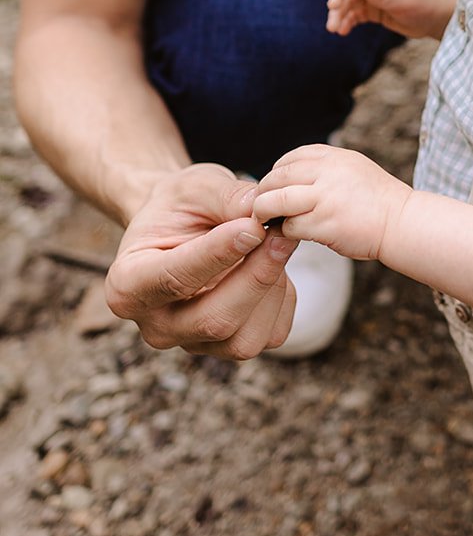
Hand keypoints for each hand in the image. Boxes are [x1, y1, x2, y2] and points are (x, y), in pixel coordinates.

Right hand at [106, 164, 296, 357]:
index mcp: (127, 286)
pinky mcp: (230, 349)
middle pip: (214, 321)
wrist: (182, 226)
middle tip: (280, 234)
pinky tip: (273, 265)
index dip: (217, 255)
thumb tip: (261, 216)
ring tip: (275, 243)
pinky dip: (283, 299)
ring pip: (245, 338)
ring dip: (273, 288)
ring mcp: (194, 342)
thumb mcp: (195, 186)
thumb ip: (226, 197)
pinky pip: (270, 335)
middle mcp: (157, 326)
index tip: (252, 228)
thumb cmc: (181, 206)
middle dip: (255, 277)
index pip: (174, 279)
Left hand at [254, 144, 409, 261]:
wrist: (402, 222)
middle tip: (262, 208)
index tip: (275, 189)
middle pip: (276, 178)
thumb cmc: (377, 200)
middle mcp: (327, 172)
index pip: (288, 159)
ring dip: (266, 213)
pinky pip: (290, 227)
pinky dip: (285, 232)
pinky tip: (293, 234)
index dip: (276, 175)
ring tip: (268, 221)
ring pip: (275, 201)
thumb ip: (323, 167)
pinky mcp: (324, 224)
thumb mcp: (352, 167)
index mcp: (333, 156)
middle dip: (263, 194)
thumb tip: (289, 176)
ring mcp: (325, 198)